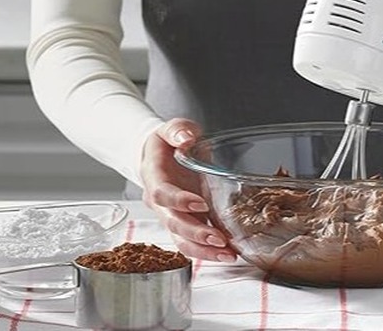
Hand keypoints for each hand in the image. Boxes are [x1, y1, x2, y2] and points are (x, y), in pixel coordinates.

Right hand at [140, 118, 236, 261]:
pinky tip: (228, 254)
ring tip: (227, 254)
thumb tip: (186, 138)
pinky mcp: (185, 224)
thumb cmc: (167, 143)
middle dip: (196, 233)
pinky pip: (192, 243)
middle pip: (173, 223)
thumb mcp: (171, 128)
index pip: (162, 194)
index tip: (201, 204)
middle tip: (219, 239)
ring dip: (203, 250)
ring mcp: (171, 216)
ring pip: (181, 240)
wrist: (160, 156)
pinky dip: (208, 251)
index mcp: (154, 177)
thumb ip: (178, 130)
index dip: (179, 201)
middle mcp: (160, 203)